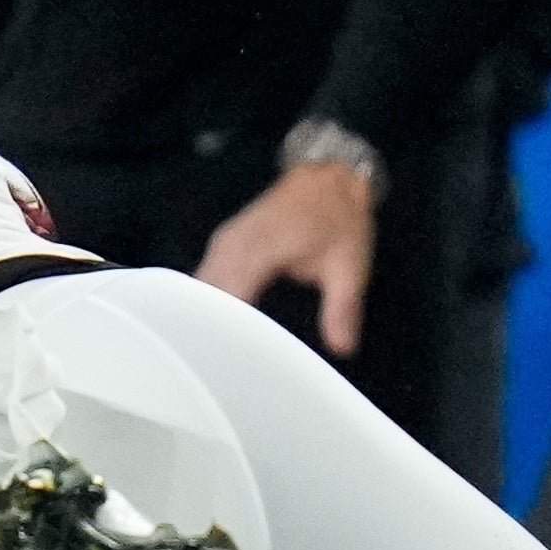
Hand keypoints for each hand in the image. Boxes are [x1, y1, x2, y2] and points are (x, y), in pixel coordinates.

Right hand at [199, 159, 378, 357]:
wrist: (327, 178)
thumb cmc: (337, 219)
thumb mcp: (350, 266)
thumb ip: (342, 309)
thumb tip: (343, 348)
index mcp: (262, 248)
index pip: (230, 298)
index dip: (224, 332)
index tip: (227, 364)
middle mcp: (235, 244)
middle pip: (206, 297)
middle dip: (208, 332)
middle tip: (216, 371)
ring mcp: (224, 242)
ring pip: (200, 288)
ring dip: (203, 318)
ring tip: (211, 356)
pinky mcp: (222, 245)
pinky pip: (204, 279)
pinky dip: (207, 304)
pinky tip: (214, 329)